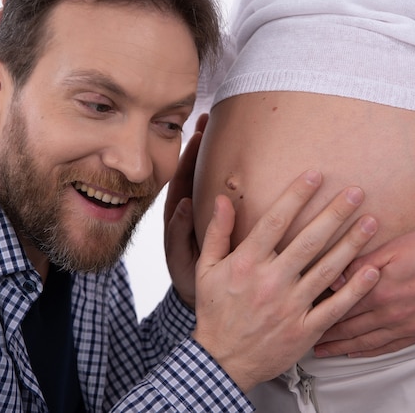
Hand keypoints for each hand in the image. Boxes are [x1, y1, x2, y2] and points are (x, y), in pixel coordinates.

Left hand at [163, 115, 208, 306]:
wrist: (205, 298)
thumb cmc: (193, 282)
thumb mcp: (183, 261)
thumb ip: (179, 235)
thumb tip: (182, 204)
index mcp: (177, 218)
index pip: (181, 179)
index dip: (188, 156)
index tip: (197, 133)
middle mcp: (188, 210)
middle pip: (192, 170)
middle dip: (199, 144)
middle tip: (208, 117)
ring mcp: (202, 213)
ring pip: (204, 177)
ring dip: (209, 152)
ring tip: (216, 125)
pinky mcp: (216, 220)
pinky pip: (219, 191)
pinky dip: (222, 170)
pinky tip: (238, 154)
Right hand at [192, 170, 379, 391]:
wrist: (222, 360)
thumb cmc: (215, 311)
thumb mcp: (206, 269)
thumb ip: (217, 232)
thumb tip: (222, 199)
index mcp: (247, 263)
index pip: (275, 222)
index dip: (296, 196)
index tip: (315, 175)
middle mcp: (271, 281)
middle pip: (309, 241)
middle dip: (335, 213)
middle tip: (356, 192)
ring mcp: (290, 306)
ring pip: (327, 269)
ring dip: (352, 244)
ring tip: (371, 222)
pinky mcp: (305, 329)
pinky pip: (335, 307)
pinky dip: (356, 289)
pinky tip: (373, 271)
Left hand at [314, 225, 414, 357]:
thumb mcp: (394, 248)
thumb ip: (361, 264)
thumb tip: (335, 275)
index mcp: (379, 290)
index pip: (340, 305)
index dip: (319, 311)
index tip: (303, 314)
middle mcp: (390, 313)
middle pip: (349, 327)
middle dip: (325, 334)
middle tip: (307, 338)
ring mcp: (406, 325)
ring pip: (366, 341)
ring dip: (342, 347)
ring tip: (325, 351)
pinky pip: (389, 347)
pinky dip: (370, 352)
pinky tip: (359, 352)